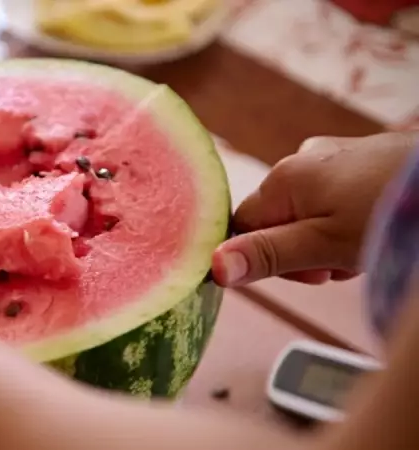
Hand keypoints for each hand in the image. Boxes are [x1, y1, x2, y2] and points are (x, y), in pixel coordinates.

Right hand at [212, 131, 418, 286]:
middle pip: (277, 220)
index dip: (263, 256)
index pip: (243, 225)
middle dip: (302, 250)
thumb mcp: (324, 247)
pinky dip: (349, 221)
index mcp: (284, 178)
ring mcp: (334, 155)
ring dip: (327, 240)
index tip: (302, 273)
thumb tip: (212, 267)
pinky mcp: (363, 158)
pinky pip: (336, 197)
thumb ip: (267, 255)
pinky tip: (374, 229)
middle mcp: (302, 158)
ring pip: (309, 212)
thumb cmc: (389, 216)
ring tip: (363, 250)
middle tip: (338, 266)